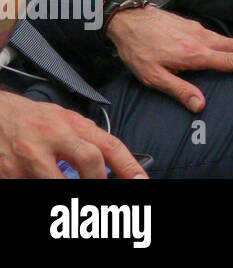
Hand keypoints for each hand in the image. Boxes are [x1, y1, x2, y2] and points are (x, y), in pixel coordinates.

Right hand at [0, 90, 146, 178]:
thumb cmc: (33, 119)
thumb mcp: (64, 119)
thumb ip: (86, 138)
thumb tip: (112, 161)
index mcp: (71, 124)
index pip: (108, 144)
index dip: (128, 164)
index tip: (141, 180)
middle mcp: (53, 138)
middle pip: (89, 161)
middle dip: (99, 180)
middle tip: (101, 187)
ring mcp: (31, 157)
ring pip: (59, 182)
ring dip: (69, 189)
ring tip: (70, 192)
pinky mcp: (10, 173)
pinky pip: (34, 187)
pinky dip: (42, 185)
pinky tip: (40, 178)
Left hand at [106, 6, 232, 112]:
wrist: (129, 18)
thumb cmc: (138, 49)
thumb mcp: (153, 76)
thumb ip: (179, 90)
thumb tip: (200, 105)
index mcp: (196, 54)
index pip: (232, 61)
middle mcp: (202, 40)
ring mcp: (199, 30)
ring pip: (230, 40)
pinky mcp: (193, 26)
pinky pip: (219, 36)